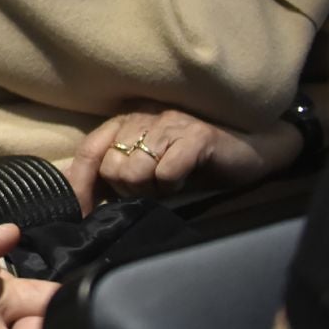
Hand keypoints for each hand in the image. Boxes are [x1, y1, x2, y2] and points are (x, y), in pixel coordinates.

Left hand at [64, 108, 300, 213]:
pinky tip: (184, 180)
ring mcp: (169, 124)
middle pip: (111, 166)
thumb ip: (116, 173)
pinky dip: (173, 185)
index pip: (88, 149)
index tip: (82, 211)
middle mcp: (143, 117)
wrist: (248, 153)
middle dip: (128, 189)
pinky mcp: (195, 135)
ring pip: (135, 170)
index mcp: (126, 122)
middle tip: (151, 190)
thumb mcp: (148, 167)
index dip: (81, 182)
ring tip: (168, 185)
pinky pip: (166, 171)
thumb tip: (80, 197)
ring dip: (152, 189)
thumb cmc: (193, 163)